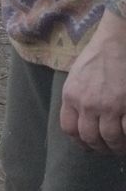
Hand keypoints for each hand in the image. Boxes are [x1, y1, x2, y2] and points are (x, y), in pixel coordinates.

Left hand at [60, 13, 125, 154]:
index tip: (89, 145)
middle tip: (109, 149)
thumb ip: (75, 97)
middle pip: (89, 137)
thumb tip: (80, 117)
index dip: (80, 141)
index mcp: (70, 96)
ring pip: (110, 138)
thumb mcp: (76, 76)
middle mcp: (86, 104)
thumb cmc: (99, 54)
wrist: (118, 41)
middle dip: (100, 147)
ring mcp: (108, 105)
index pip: (69, 129)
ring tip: (122, 147)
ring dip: (117, 146)